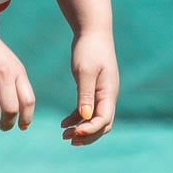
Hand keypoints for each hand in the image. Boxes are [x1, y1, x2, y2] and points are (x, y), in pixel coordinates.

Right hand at [0, 29, 35, 134]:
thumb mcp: (10, 63)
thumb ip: (17, 83)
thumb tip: (23, 113)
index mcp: (17, 71)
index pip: (28, 101)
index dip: (26, 118)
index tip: (22, 127)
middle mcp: (2, 74)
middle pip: (10, 109)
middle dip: (7, 125)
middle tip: (3, 128)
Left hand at [60, 31, 117, 145]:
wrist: (93, 32)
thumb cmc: (89, 49)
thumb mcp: (85, 71)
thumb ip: (85, 95)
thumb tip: (85, 117)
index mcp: (109, 93)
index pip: (104, 120)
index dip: (90, 130)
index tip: (74, 132)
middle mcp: (109, 97)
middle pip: (103, 125)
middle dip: (87, 135)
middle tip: (68, 139)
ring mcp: (102, 94)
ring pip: (95, 120)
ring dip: (82, 130)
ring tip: (64, 135)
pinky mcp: (94, 90)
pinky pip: (88, 111)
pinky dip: (77, 119)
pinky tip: (63, 123)